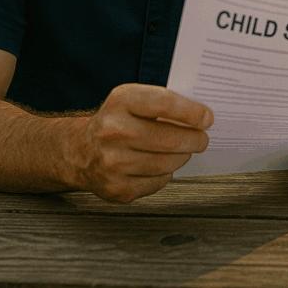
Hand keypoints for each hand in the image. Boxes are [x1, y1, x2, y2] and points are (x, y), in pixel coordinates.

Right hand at [73, 84, 212, 202]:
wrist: (79, 151)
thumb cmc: (117, 121)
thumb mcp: (133, 100)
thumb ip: (165, 103)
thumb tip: (203, 117)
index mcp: (120, 101)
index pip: (164, 104)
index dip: (191, 112)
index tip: (207, 118)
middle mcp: (113, 131)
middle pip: (170, 138)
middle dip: (195, 140)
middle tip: (202, 139)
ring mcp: (112, 162)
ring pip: (167, 163)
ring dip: (182, 157)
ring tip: (182, 150)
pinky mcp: (116, 187)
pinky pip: (158, 182)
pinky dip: (166, 174)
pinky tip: (161, 165)